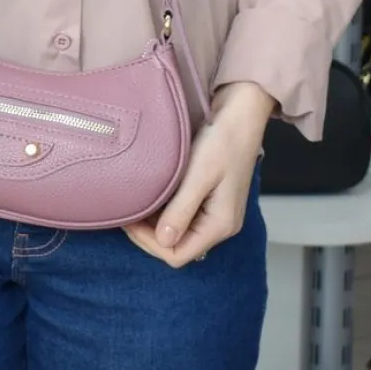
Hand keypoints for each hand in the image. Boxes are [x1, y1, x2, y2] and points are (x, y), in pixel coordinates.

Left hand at [124, 82, 276, 267]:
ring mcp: (217, 213)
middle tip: (129, 212)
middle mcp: (221, 225)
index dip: (150, 243)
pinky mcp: (212, 199)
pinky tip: (154, 196)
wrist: (241, 114)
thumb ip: (181, 210)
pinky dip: (166, 211)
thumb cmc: (223, 140)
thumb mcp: (199, 174)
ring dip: (156, 223)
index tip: (130, 220)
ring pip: (180, 232)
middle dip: (150, 234)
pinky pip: (185, 216)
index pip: (178, 254)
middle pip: (178, 246)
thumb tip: (163, 241)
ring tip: (138, 203)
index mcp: (220, 225)